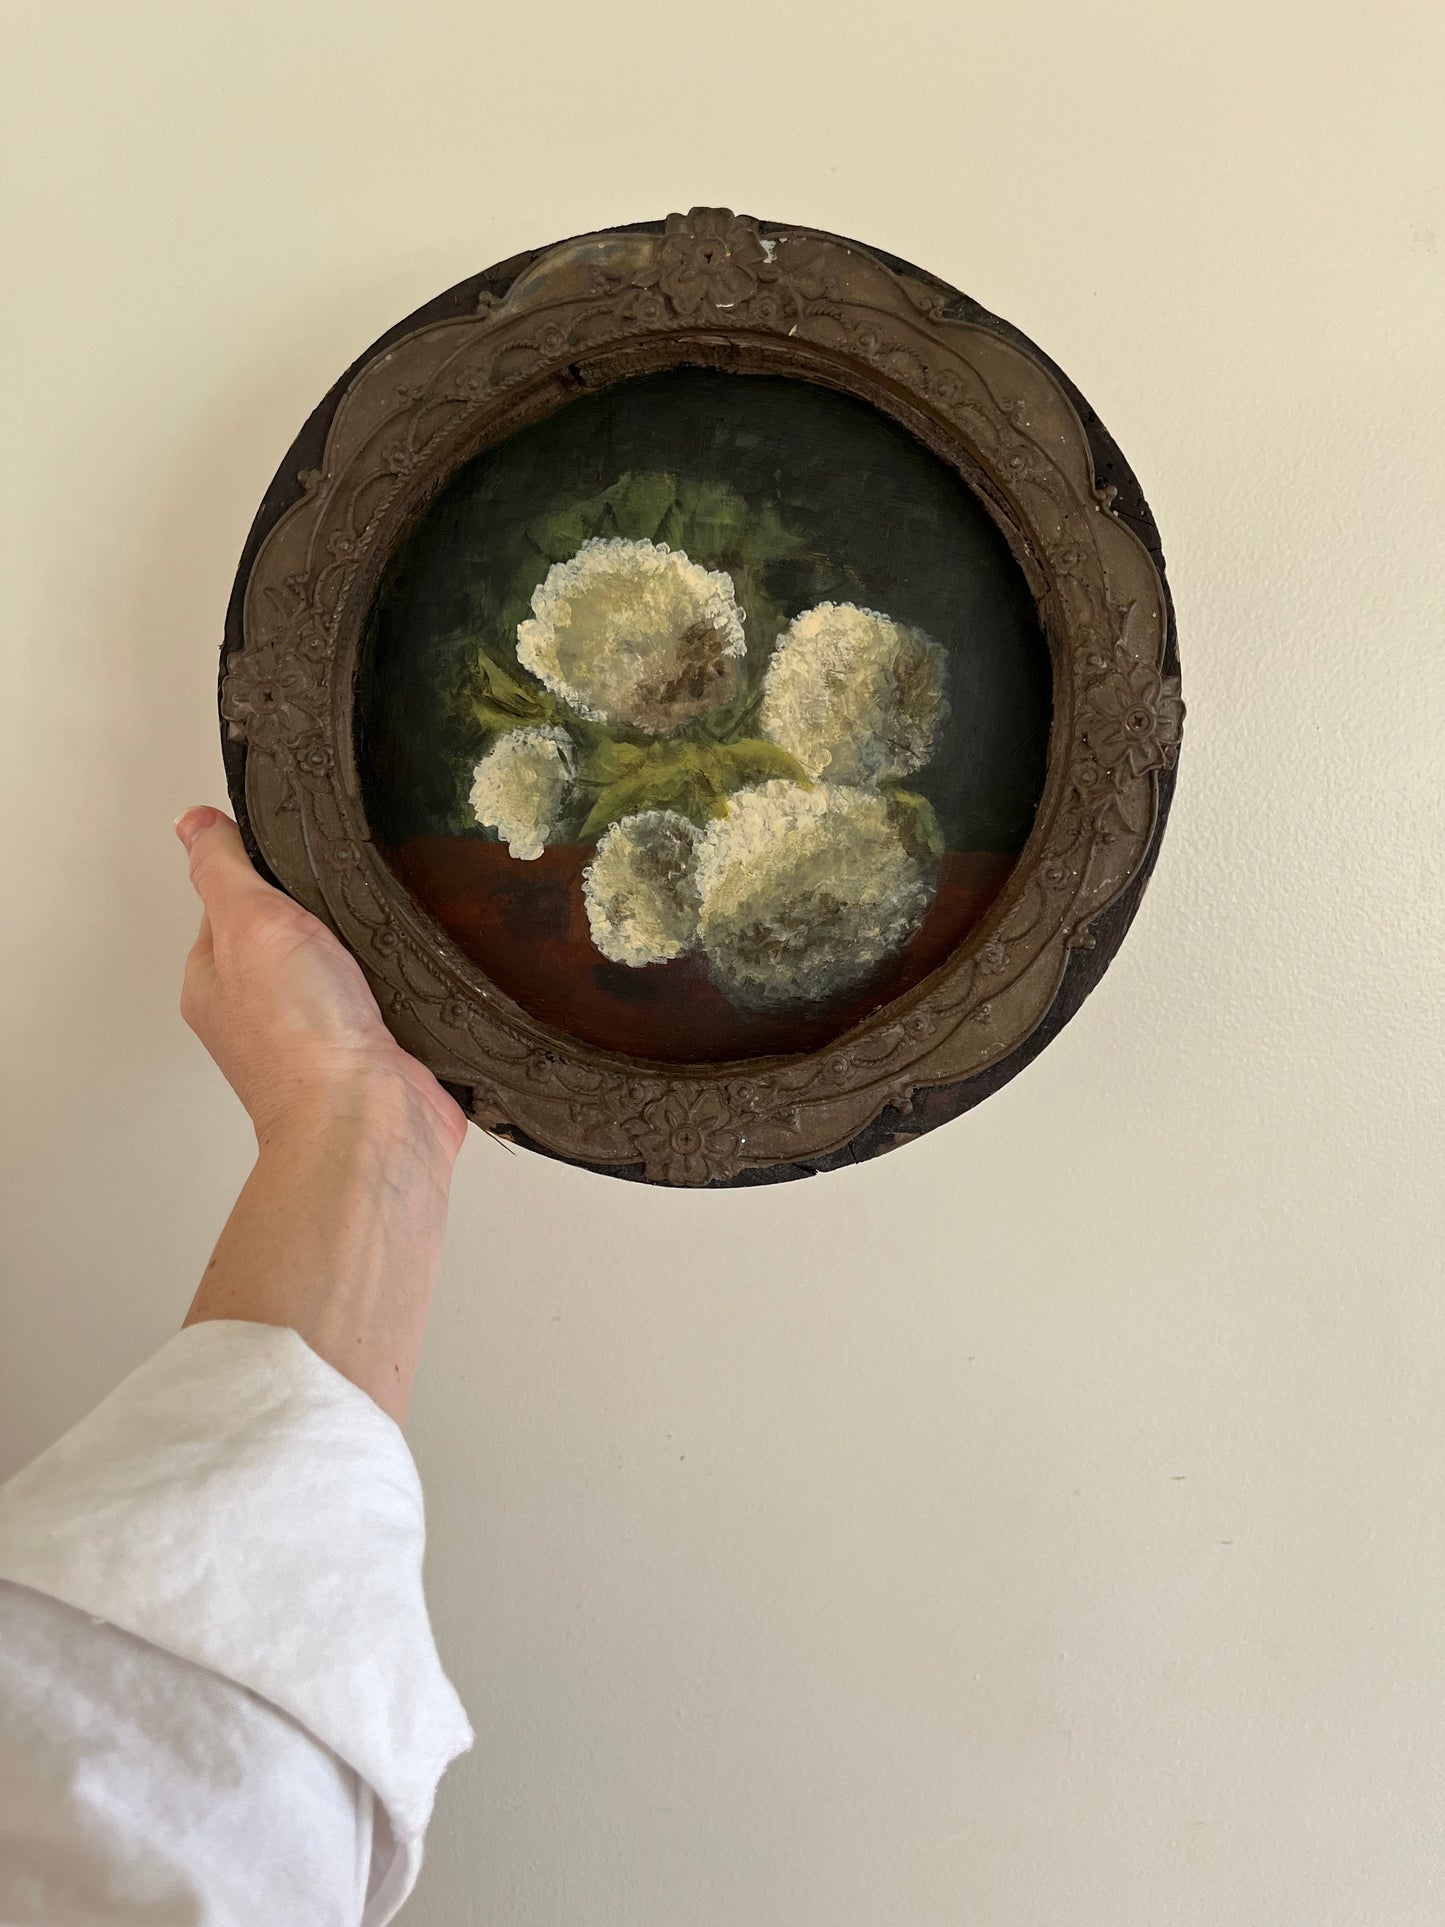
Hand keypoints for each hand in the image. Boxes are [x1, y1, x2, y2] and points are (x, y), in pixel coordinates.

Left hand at [175, 806, 465, 1157]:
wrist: (371, 1117)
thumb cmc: (302, 1036)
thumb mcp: (249, 922)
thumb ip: (223, 868)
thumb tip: (192, 823)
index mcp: (217, 980)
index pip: (232, 902)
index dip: (265, 870)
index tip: (298, 848)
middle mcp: (266, 1010)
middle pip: (295, 931)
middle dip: (327, 907)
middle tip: (352, 884)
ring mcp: (325, 1032)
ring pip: (349, 964)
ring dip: (373, 944)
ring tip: (390, 922)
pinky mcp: (379, 1048)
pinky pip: (393, 996)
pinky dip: (407, 980)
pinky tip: (417, 966)